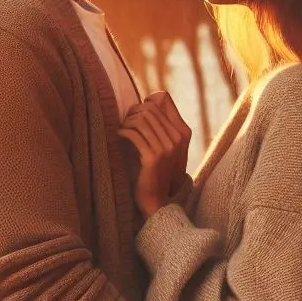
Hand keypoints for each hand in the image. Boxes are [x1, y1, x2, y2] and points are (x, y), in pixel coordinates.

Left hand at [118, 93, 191, 217]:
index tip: (135, 112)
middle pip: (150, 110)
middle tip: (124, 121)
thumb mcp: (164, 147)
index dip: (145, 103)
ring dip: (127, 122)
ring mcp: (167, 148)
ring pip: (141, 121)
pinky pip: (134, 135)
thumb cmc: (156, 170)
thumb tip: (145, 104)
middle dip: (133, 112)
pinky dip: (124, 132)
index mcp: (182, 132)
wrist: (157, 198)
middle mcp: (177, 138)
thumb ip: (160, 128)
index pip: (164, 102)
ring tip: (122, 128)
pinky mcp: (153, 157)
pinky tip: (119, 135)